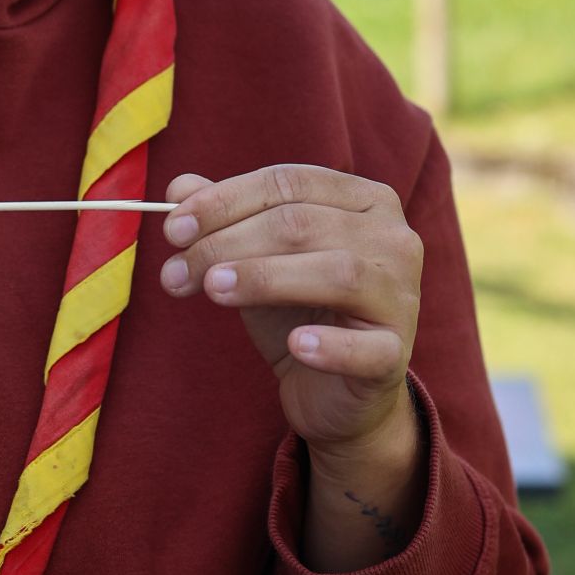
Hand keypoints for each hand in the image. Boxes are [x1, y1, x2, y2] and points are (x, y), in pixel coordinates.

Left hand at [159, 165, 422, 457]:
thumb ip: (223, 220)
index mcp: (364, 200)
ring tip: (213, 289)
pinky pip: (368, 348)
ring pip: (337, 273)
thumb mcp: (254, 260)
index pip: (289, 183)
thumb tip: (178, 188)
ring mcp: (402, 296)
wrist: (331, 390)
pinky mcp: (396, 354)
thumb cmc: (296, 311)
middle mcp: (393, 238)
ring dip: (266, 278)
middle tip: (175, 271)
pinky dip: (332, 345)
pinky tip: (297, 345)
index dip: (225, 201)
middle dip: (228, 243)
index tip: (172, 229)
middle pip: (303, 224)